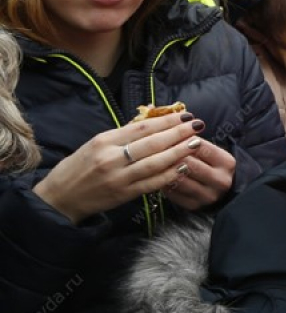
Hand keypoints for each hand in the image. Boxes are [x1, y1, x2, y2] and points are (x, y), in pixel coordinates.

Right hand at [33, 112, 204, 223]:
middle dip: (178, 133)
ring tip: (196, 143)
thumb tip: (151, 123)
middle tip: (197, 125)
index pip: (141, 127)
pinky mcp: (124, 194)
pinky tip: (184, 167)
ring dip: (179, 152)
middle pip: (152, 143)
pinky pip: (152, 183)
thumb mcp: (95, 144)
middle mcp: (111, 157)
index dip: (166, 120)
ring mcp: (119, 177)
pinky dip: (169, 175)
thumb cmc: (78, 167)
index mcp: (104, 141)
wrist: (61, 197)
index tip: (184, 114)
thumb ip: (122, 136)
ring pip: (155, 163)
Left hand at [163, 136, 237, 211]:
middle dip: (171, 154)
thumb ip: (196, 142)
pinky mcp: (194, 206)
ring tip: (155, 160)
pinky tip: (160, 175)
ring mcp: (208, 196)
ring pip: (178, 179)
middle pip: (188, 163)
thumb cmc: (211, 165)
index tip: (170, 133)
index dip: (182, 138)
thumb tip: (172, 129)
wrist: (222, 190)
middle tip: (156, 147)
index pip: (200, 146)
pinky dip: (163, 182)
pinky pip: (172, 192)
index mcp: (227, 163)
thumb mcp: (212, 152)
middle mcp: (221, 180)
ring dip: (164, 169)